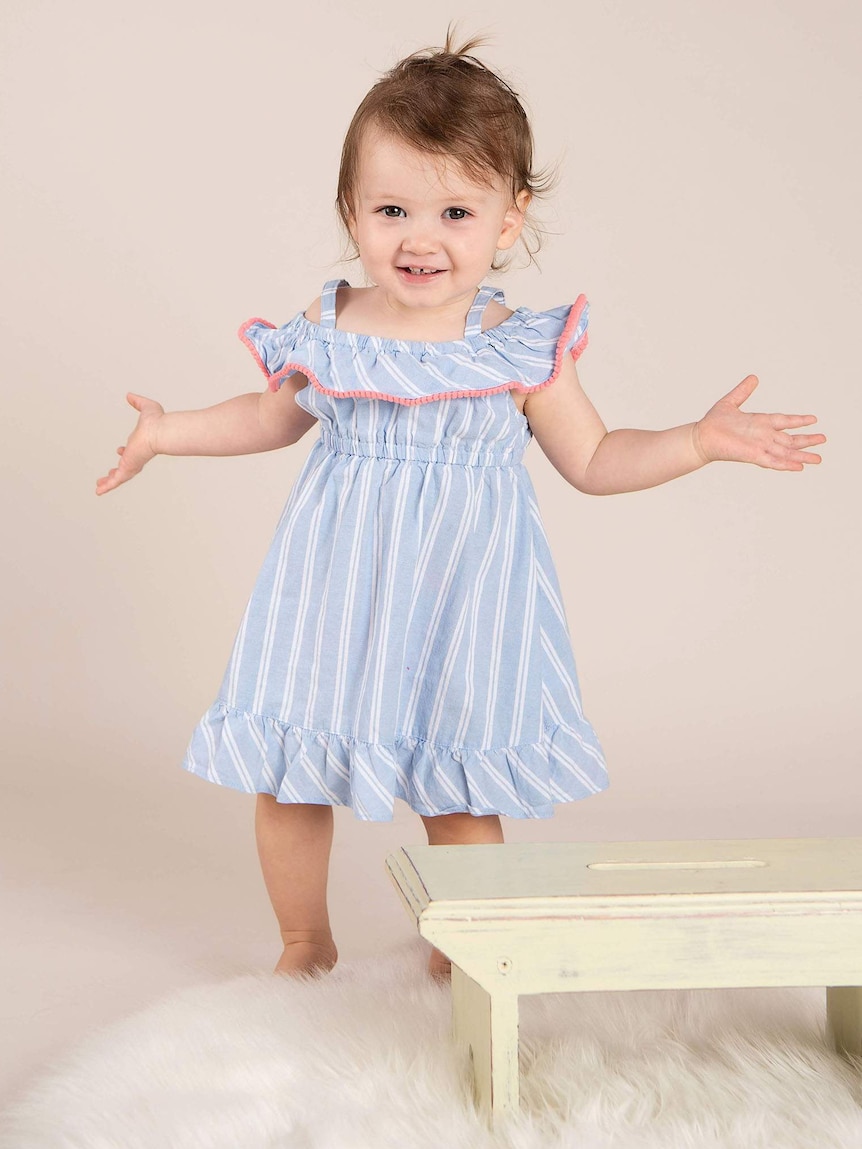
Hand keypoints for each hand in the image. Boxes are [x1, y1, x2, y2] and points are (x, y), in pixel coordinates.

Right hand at [95, 393, 163, 494]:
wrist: (160, 432)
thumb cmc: (158, 422)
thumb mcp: (146, 408)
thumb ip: (138, 402)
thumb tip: (130, 395)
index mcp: (141, 445)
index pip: (132, 451)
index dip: (126, 452)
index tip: (121, 450)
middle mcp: (137, 457)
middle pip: (125, 467)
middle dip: (116, 471)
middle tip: (109, 476)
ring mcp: (132, 464)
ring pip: (119, 477)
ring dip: (109, 482)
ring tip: (99, 487)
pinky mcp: (128, 469)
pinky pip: (115, 481)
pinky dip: (107, 486)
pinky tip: (99, 491)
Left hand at [692, 375, 825, 470]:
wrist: (700, 436)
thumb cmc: (713, 422)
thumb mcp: (731, 401)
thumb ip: (743, 391)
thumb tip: (753, 377)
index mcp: (760, 422)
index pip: (784, 421)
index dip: (798, 420)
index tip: (813, 419)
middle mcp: (763, 435)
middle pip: (790, 439)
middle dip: (807, 440)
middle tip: (824, 439)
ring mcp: (759, 446)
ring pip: (785, 452)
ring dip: (802, 455)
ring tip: (818, 459)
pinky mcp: (752, 455)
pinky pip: (772, 461)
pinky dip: (785, 464)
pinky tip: (798, 467)